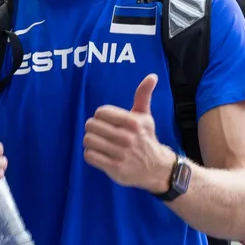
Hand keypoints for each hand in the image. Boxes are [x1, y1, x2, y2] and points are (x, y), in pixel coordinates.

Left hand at [84, 74, 175, 192]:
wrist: (156, 168)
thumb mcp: (145, 117)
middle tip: (101, 133)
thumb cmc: (146, 138)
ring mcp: (120, 154)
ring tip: (99, 143)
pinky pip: (89, 156)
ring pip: (88, 140)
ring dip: (91, 142)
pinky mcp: (114, 168)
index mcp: (133, 122)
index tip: (107, 122)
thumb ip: (144, 95)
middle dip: (93, 128)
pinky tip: (99, 154)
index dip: (100, 116)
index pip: (101, 112)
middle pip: (91, 125)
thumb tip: (152, 76)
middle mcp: (127, 138)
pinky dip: (91, 154)